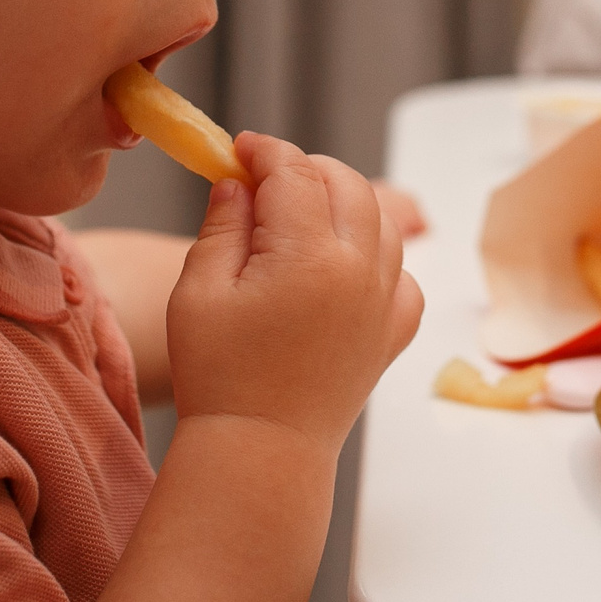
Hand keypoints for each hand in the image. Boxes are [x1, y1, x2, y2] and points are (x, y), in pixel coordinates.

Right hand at [166, 134, 423, 452]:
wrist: (261, 451)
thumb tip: (239, 182)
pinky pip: (400, 270)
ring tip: (298, 219)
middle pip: (345, 182)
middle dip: (305, 169)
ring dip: (342, 204)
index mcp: (310, 255)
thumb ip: (222, 224)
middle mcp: (361, 271)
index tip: (239, 150)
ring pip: (379, 220)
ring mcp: (385, 301)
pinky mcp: (395, 330)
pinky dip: (375, 254)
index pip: (295, 170)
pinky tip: (338, 267)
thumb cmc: (220, 375)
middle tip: (264, 181)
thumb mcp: (199, 290)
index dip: (264, 151)